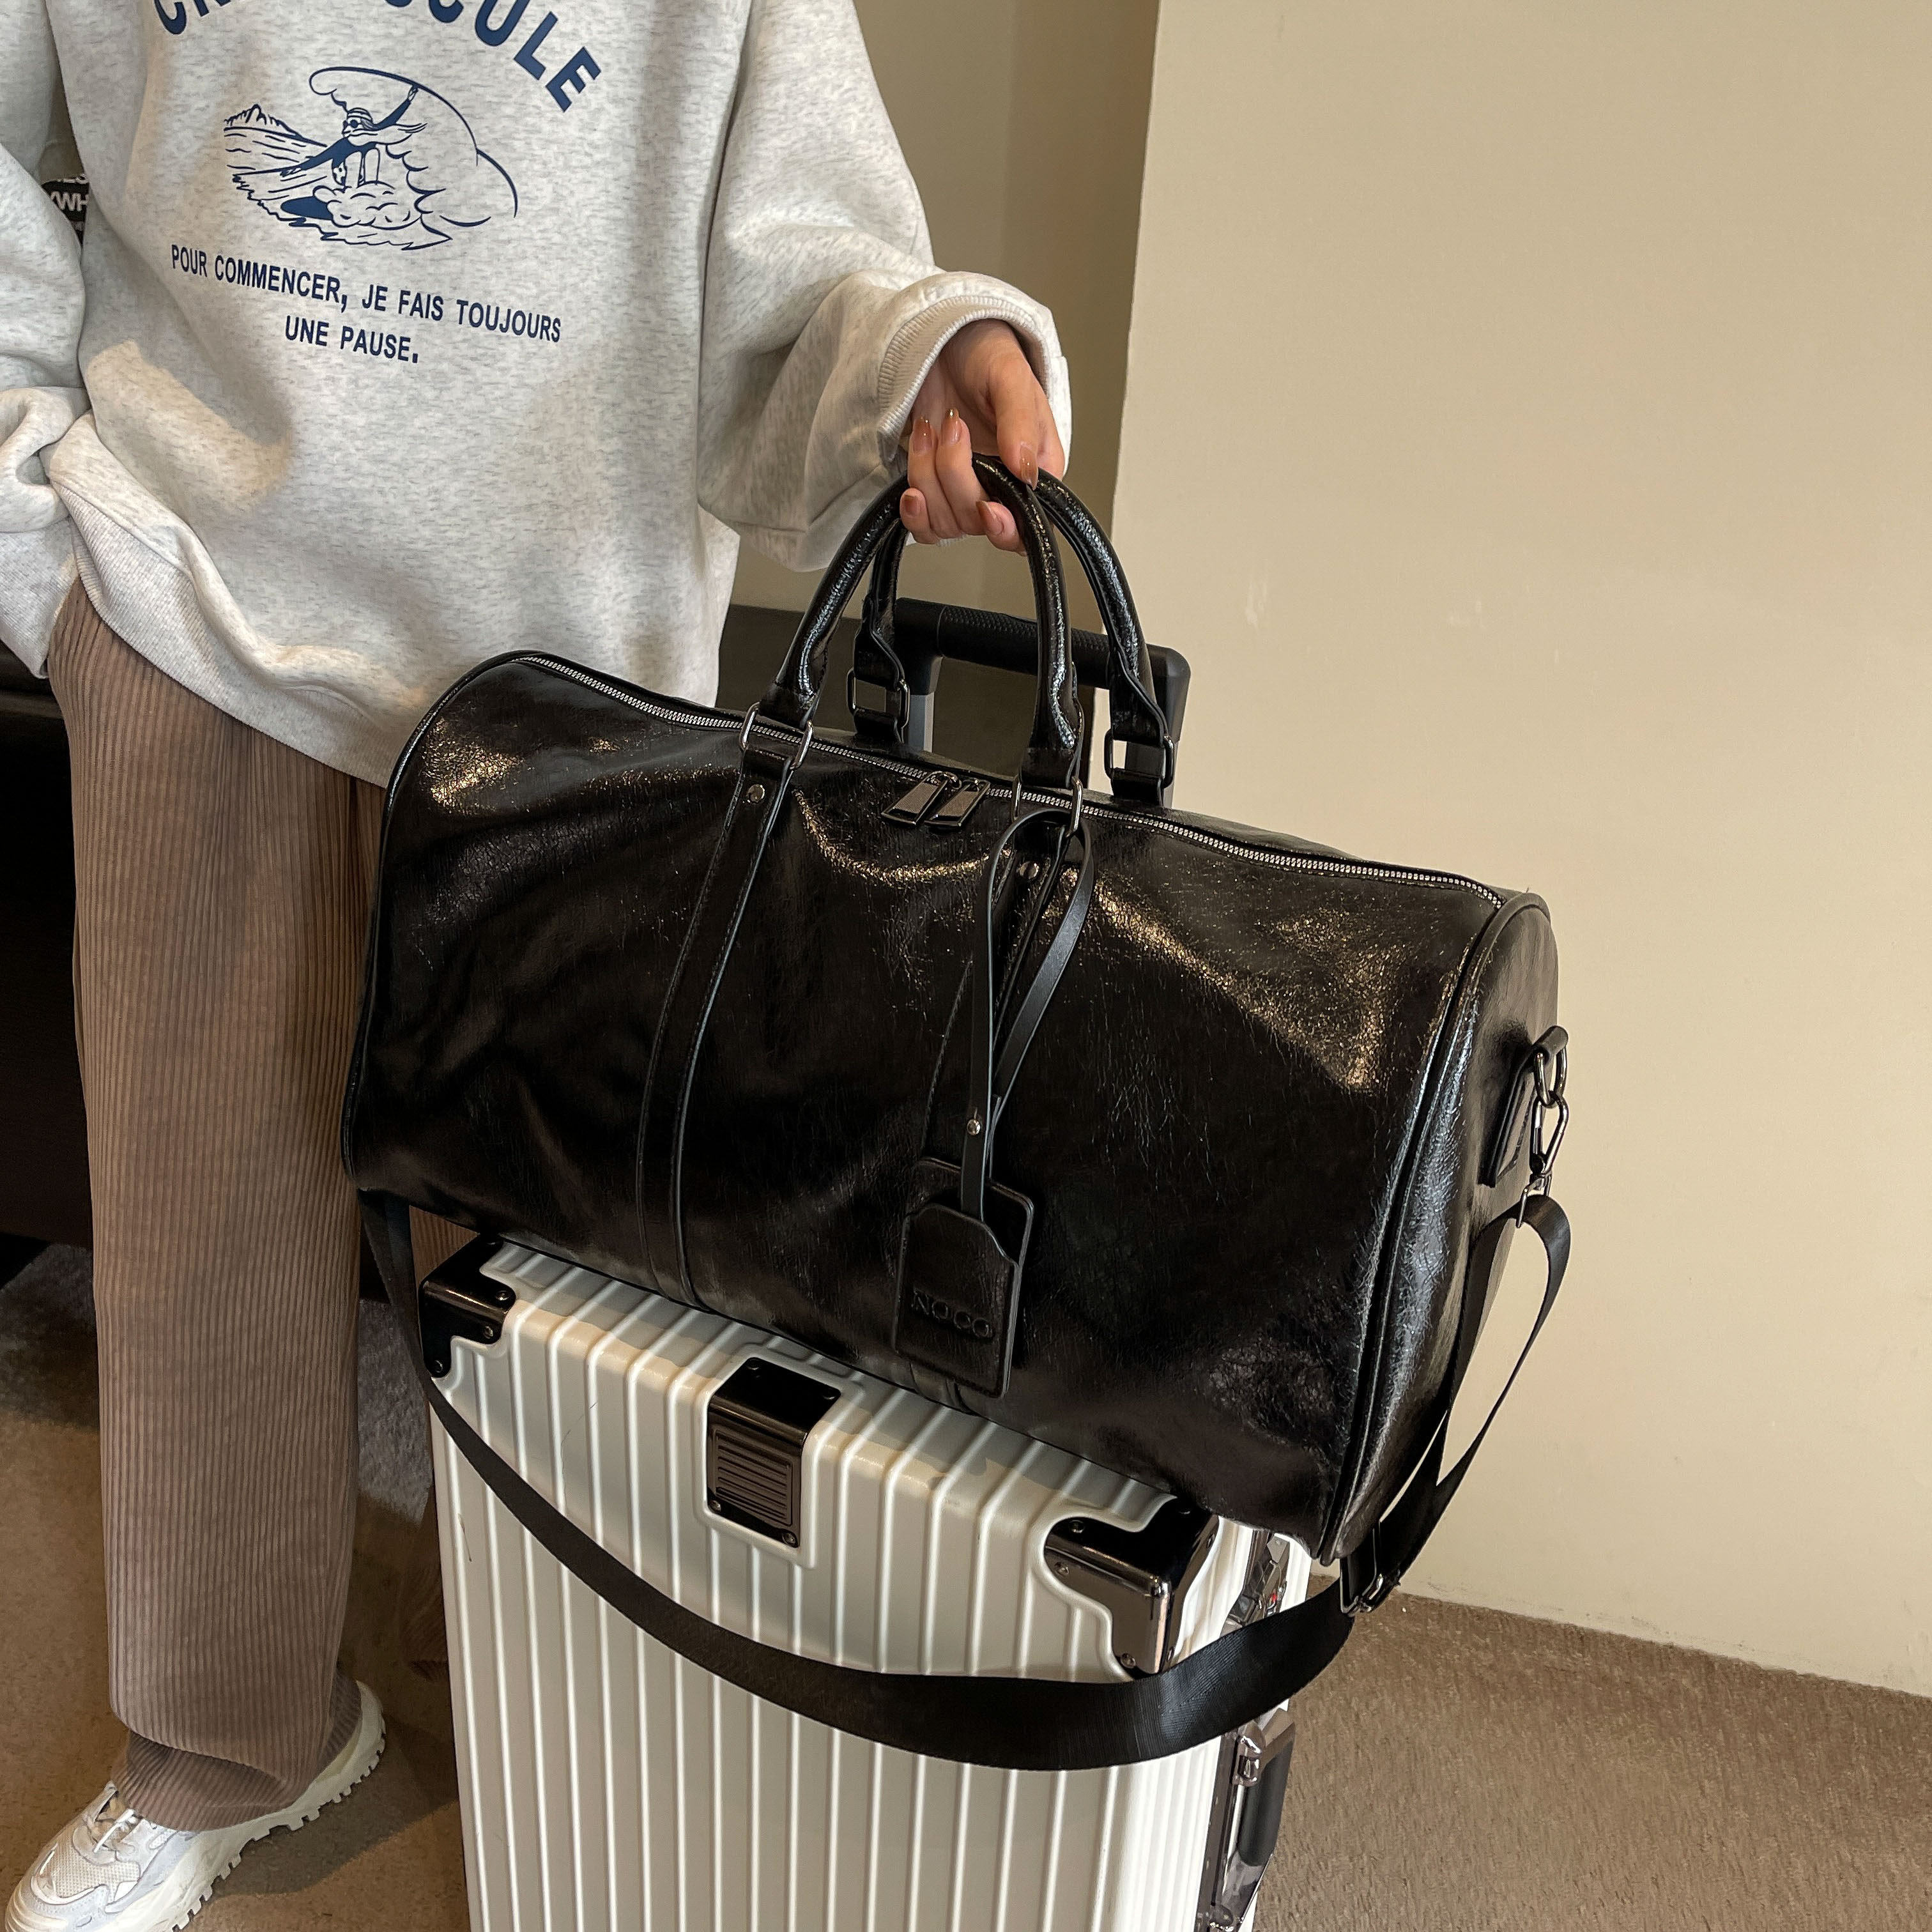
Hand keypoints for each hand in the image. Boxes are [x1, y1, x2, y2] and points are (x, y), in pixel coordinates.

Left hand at [900, 320, 1065, 551]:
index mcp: (1036, 469)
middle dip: (955, 475)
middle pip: (977, 520)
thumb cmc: (986, 355)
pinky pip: (924, 527)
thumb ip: (1019, 421)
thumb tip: (1025, 468)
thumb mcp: (1010, 376)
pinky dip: (913, 510)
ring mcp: (967, 492)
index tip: (987, 508)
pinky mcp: (936, 491)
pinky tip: (911, 485)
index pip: (1027, 525)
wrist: (943, 343)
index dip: (1006, 528)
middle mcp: (1004, 488)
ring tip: (928, 431)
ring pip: (946, 523)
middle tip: (952, 425)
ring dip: (927, 479)